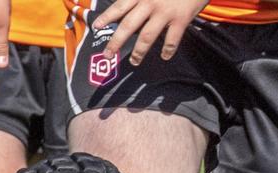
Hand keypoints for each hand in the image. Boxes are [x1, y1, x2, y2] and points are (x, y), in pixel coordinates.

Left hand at [93, 0, 207, 65]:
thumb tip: (129, 6)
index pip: (119, 7)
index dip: (107, 17)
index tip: (96, 26)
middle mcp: (149, 3)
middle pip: (128, 25)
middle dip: (116, 42)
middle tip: (107, 54)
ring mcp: (165, 13)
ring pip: (147, 36)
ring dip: (139, 52)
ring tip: (134, 62)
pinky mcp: (181, 19)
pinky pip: (171, 40)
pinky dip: (167, 50)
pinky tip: (164, 56)